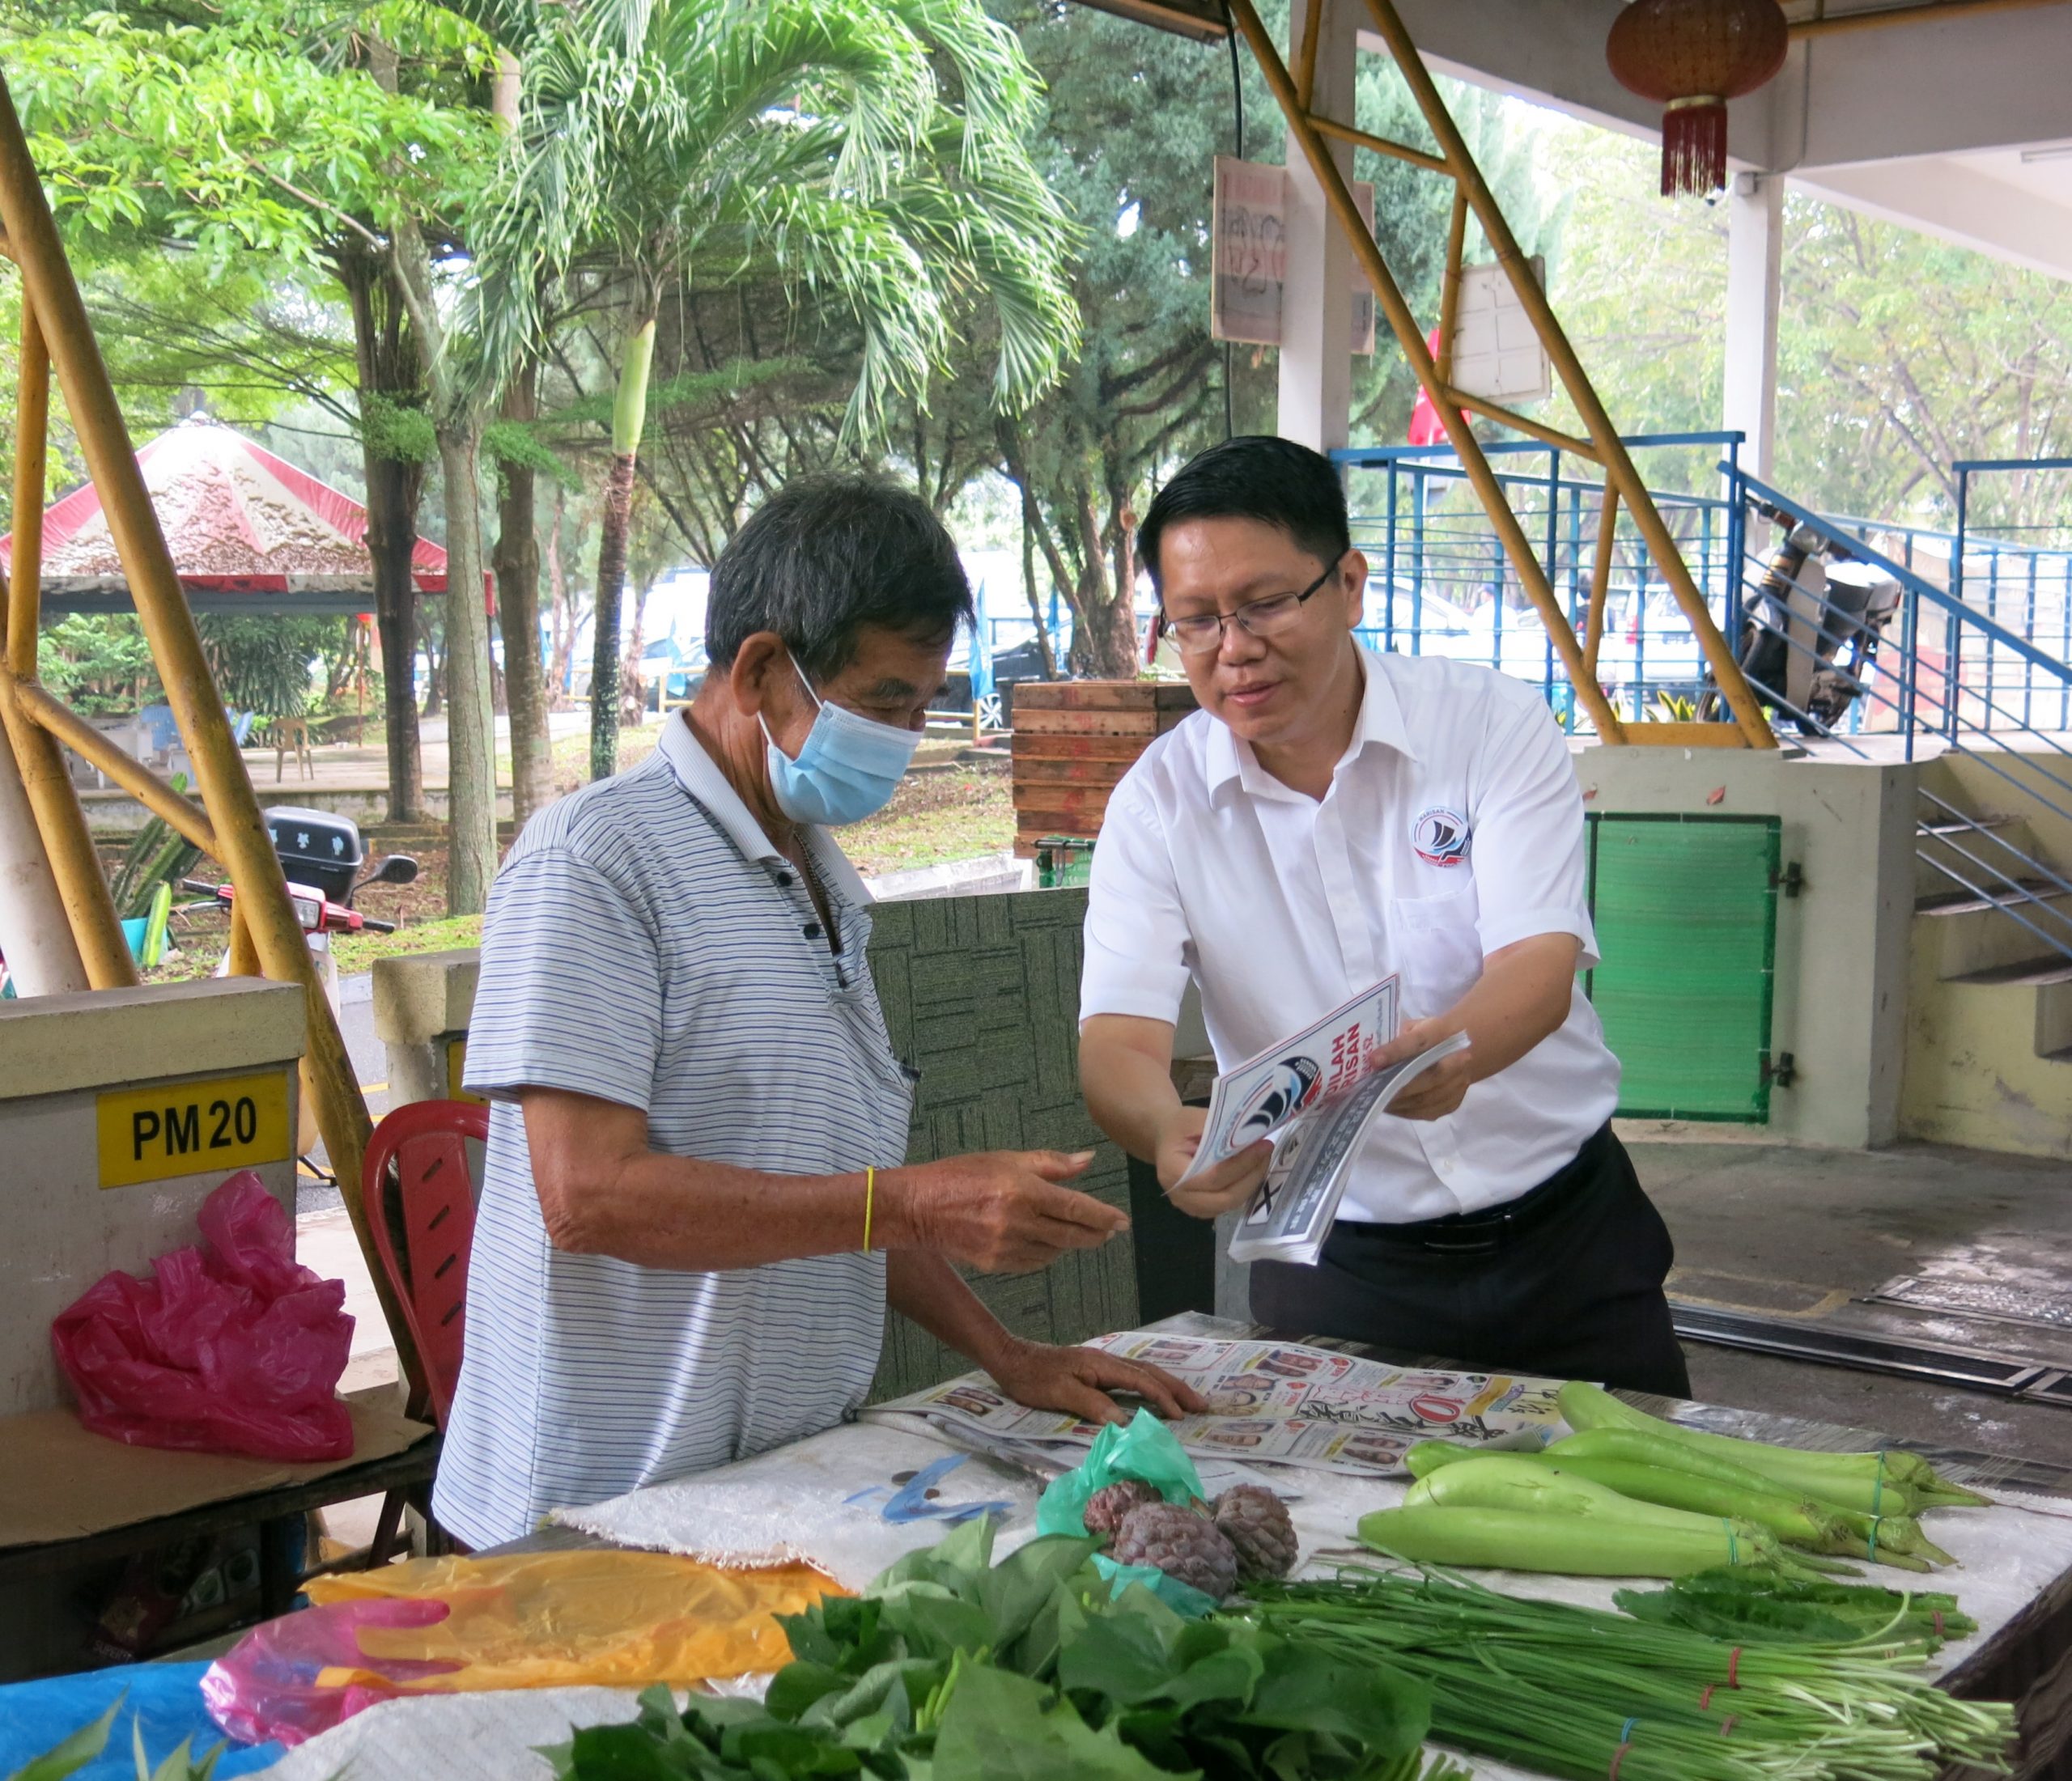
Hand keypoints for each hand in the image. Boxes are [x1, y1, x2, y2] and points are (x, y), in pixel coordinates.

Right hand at [890, 1150, 1127, 1273]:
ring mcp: (1006, 1246)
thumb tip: (1088, 1161)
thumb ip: (1050, 1163)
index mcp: (1021, 1190)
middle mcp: (1017, 1221)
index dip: (1103, 1216)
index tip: (1122, 1221)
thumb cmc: (960, 1175)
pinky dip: (1047, 1254)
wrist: (918, 1208)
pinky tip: (1049, 1244)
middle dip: (1095, 1234)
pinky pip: (1034, 1263)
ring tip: (1079, 1233)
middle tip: (1110, 1231)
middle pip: (1072, 1235)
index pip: (1075, 1207)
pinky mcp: (996, 1264)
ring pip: (1055, 1251)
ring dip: (1071, 1243)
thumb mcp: (1005, 1159)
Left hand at [985, 1336, 1209, 1427]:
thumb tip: (1125, 1421)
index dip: (1163, 1398)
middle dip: (1178, 1389)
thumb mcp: (1061, 1394)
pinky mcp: (1097, 1369)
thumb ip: (1093, 1406)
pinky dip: (1152, 1383)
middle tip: (1203, 1405)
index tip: (1181, 1417)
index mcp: (1103, 1366)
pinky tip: (1156, 1391)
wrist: (1013, 1358)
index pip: (1142, 1381)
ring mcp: (1103, 1364)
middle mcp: (1108, 1361)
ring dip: (1169, 1385)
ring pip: (1145, 1372)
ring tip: (1189, 1400)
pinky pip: (1134, 1375)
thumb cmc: (1034, 1379)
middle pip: (1151, 1372)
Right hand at [1154, 1105, 1272, 1219]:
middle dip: (1251, 1175)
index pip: (1214, 1176)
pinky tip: (1253, 1169)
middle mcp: (1179, 1196)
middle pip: (1224, 1197)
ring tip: (1263, 1158)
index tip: (1262, 1145)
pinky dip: (1244, 1189)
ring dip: (1251, 1183)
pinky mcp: (1202, 1209)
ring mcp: (1190, 1206)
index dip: (1242, 1164)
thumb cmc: (1178, 1127)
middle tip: (1267, 1151)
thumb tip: (1250, 1133)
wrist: (1165, 1139)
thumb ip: (1218, 1129)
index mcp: (1172, 1172)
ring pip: (1229, 1204)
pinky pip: (1228, 1204)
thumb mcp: (1193, 1118)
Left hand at [1371, 1016, 1473, 1120]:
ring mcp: (1458, 1083)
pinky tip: (1390, 1106)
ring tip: (1375, 1100)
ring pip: (1427, 1099)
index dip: (1396, 1051)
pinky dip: (1405, 1111)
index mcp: (1442, 1032)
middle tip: (1371, 1089)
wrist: (1461, 1049)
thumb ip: (1396, 1037)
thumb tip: (1370, 1055)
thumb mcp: (1413, 1027)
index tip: (1373, 1059)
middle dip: (1397, 1084)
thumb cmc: (1428, 1036)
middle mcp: (1458, 1058)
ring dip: (1399, 1101)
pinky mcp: (1453, 1102)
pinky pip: (1427, 1111)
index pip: (1419, 1041)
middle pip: (1429, 1076)